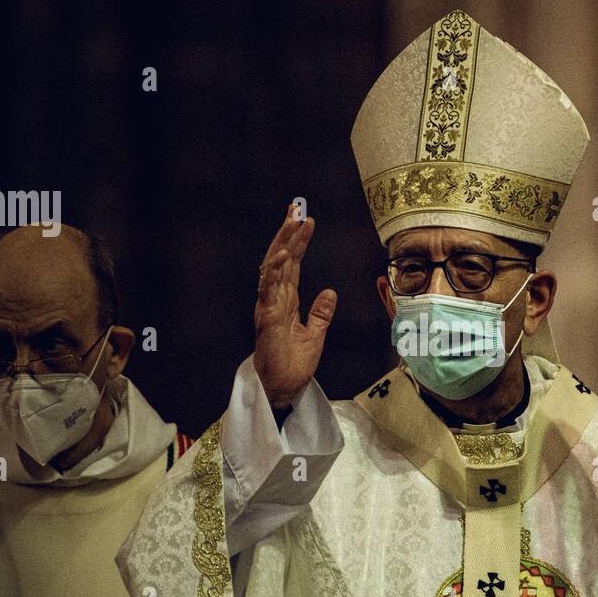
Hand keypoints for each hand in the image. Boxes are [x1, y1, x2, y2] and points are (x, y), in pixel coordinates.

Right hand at [253, 203, 337, 407]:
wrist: (285, 388)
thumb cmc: (294, 365)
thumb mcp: (316, 334)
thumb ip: (321, 313)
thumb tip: (329, 292)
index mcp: (285, 301)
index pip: (292, 264)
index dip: (298, 241)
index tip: (305, 219)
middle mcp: (274, 299)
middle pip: (281, 258)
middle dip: (287, 232)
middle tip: (296, 207)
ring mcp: (269, 306)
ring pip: (274, 267)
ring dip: (283, 244)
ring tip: (293, 222)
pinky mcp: (267, 317)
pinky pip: (269, 289)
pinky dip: (276, 270)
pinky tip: (285, 254)